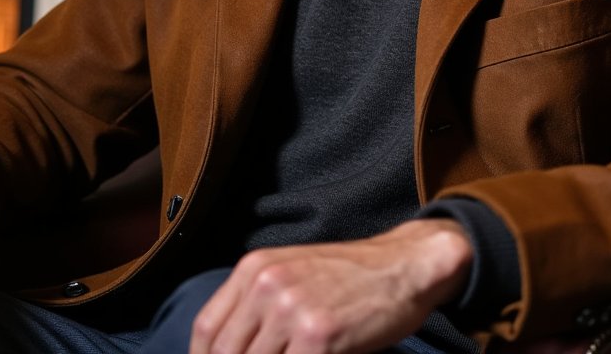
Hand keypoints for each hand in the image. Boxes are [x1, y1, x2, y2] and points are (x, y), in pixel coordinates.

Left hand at [190, 219, 472, 353]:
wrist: (404, 265)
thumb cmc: (350, 277)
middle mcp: (268, 284)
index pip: (206, 330)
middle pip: (225, 353)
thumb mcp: (293, 276)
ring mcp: (292, 308)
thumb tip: (230, 349)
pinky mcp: (319, 333)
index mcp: (255, 269)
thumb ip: (258, 308)